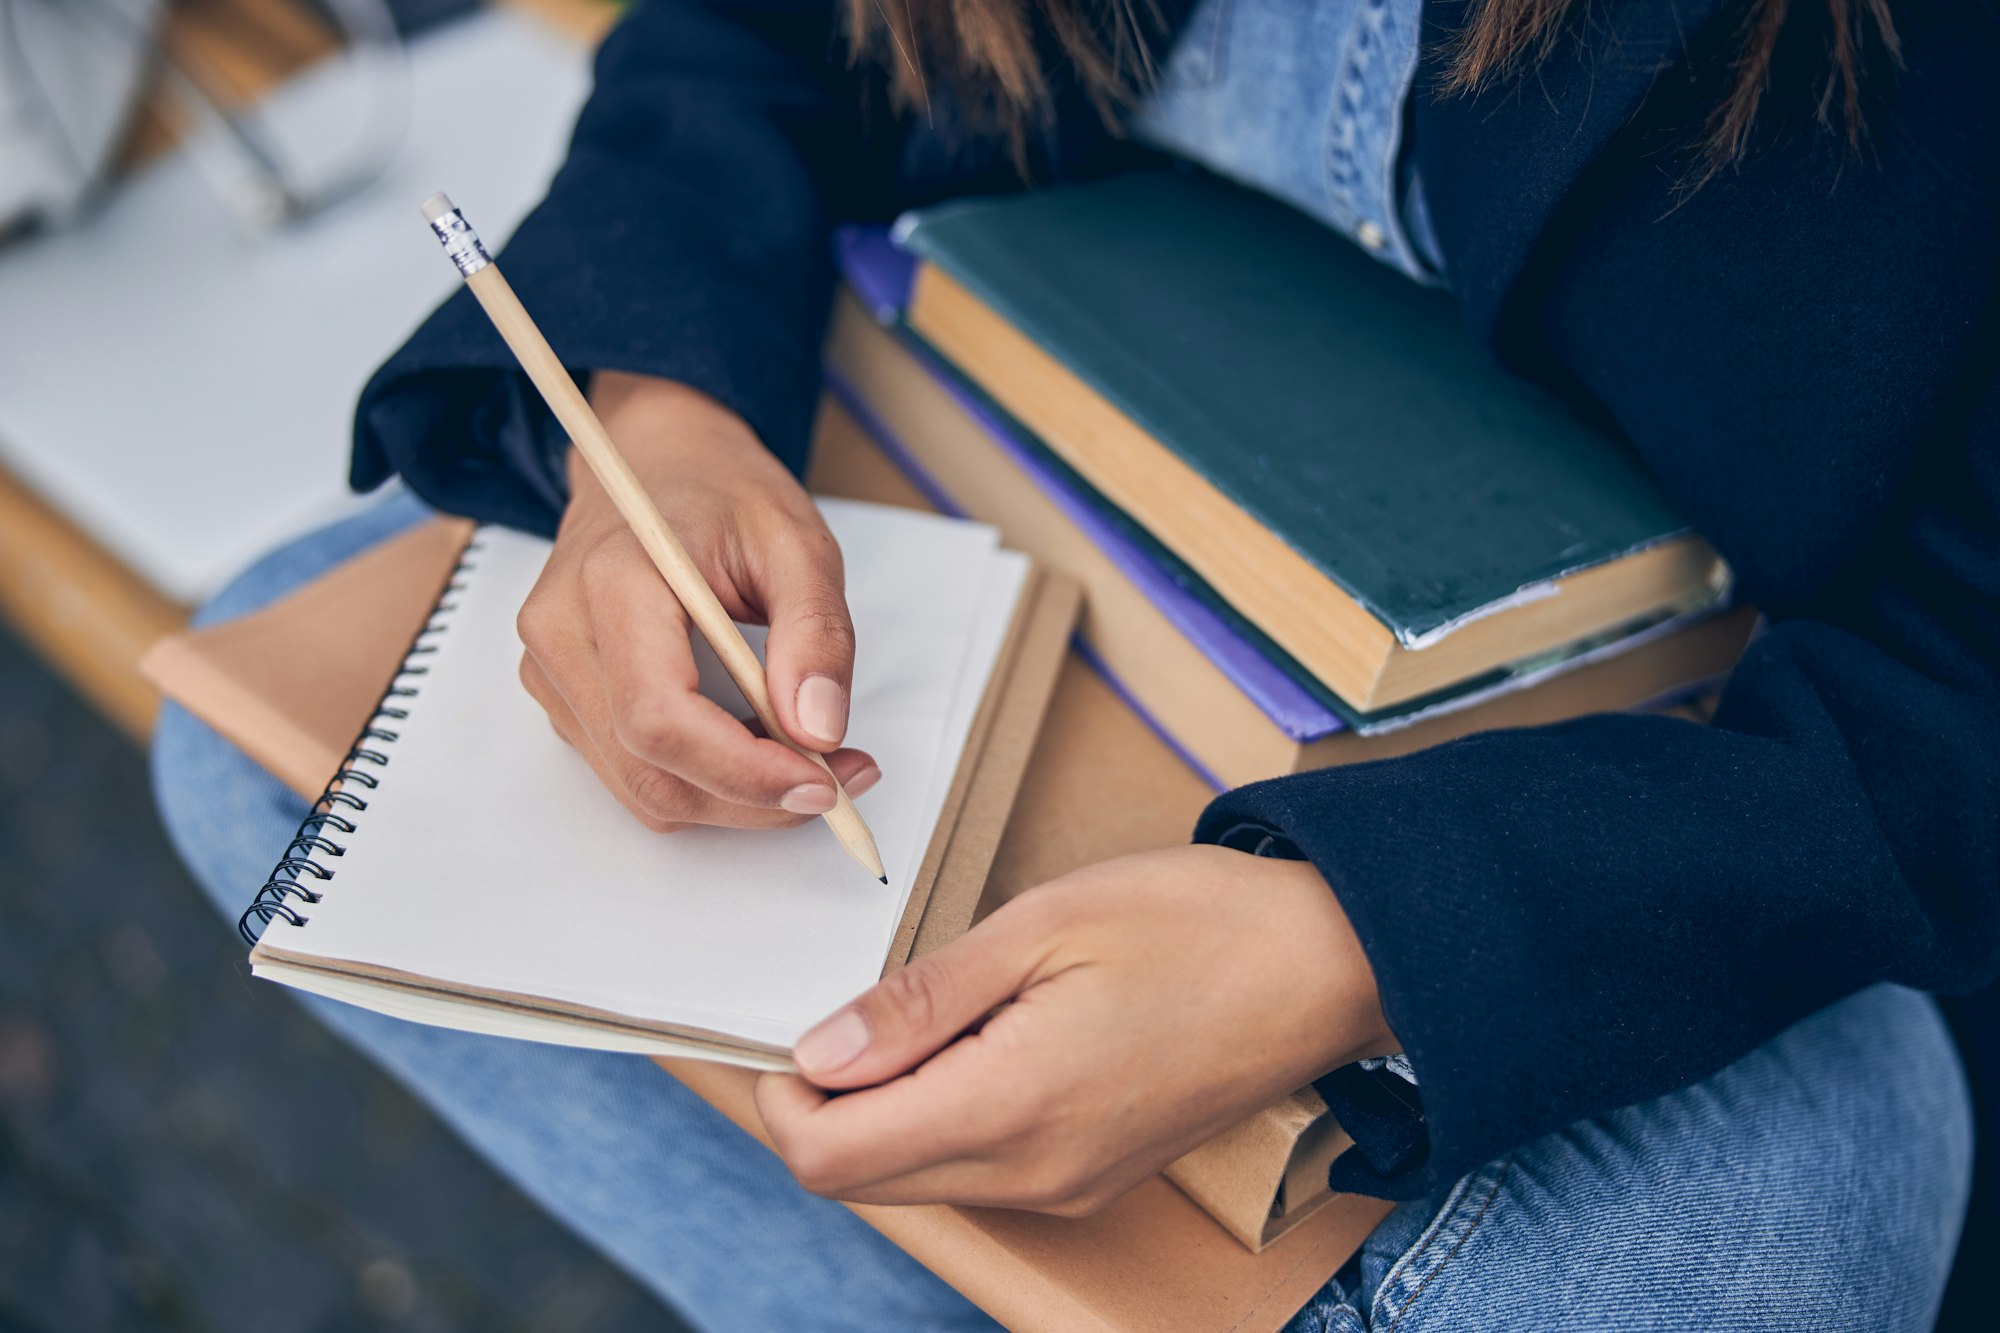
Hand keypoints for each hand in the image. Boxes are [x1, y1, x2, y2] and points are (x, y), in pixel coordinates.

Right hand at [517, 373, 878, 830]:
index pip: (659, 718)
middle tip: (842, 780)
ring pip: (642, 788)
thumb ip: (815, 635)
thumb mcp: (798, 543)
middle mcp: (562, 632)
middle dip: (753, 798)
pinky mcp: (564, 694)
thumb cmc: (721, 491)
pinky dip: (704, 780)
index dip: (744, 771)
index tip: (824, 781)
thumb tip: (819, 730)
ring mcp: (551, 669)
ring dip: (734, 799)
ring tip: (812, 761)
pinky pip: (633, 771)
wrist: (654, 459)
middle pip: (650, 770)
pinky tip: (757, 746)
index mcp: (612, 580)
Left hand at [755, 844, 1394, 1214]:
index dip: (779, 1096)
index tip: (784, 1026)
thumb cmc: (1198, 925)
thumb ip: (921, 999)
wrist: (1330, 965)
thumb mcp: (1041, 927)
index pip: (831, 1157)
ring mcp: (1068, 1189)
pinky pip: (976, 1170)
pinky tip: (976, 1037)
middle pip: (863, 1179)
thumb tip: (818, 1051)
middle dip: (823, 1103)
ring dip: (884, 1108)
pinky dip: (942, 1114)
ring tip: (922, 1009)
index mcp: (1013, 1110)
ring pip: (917, 1178)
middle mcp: (1035, 1176)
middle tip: (843, 1006)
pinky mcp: (1092, 1178)